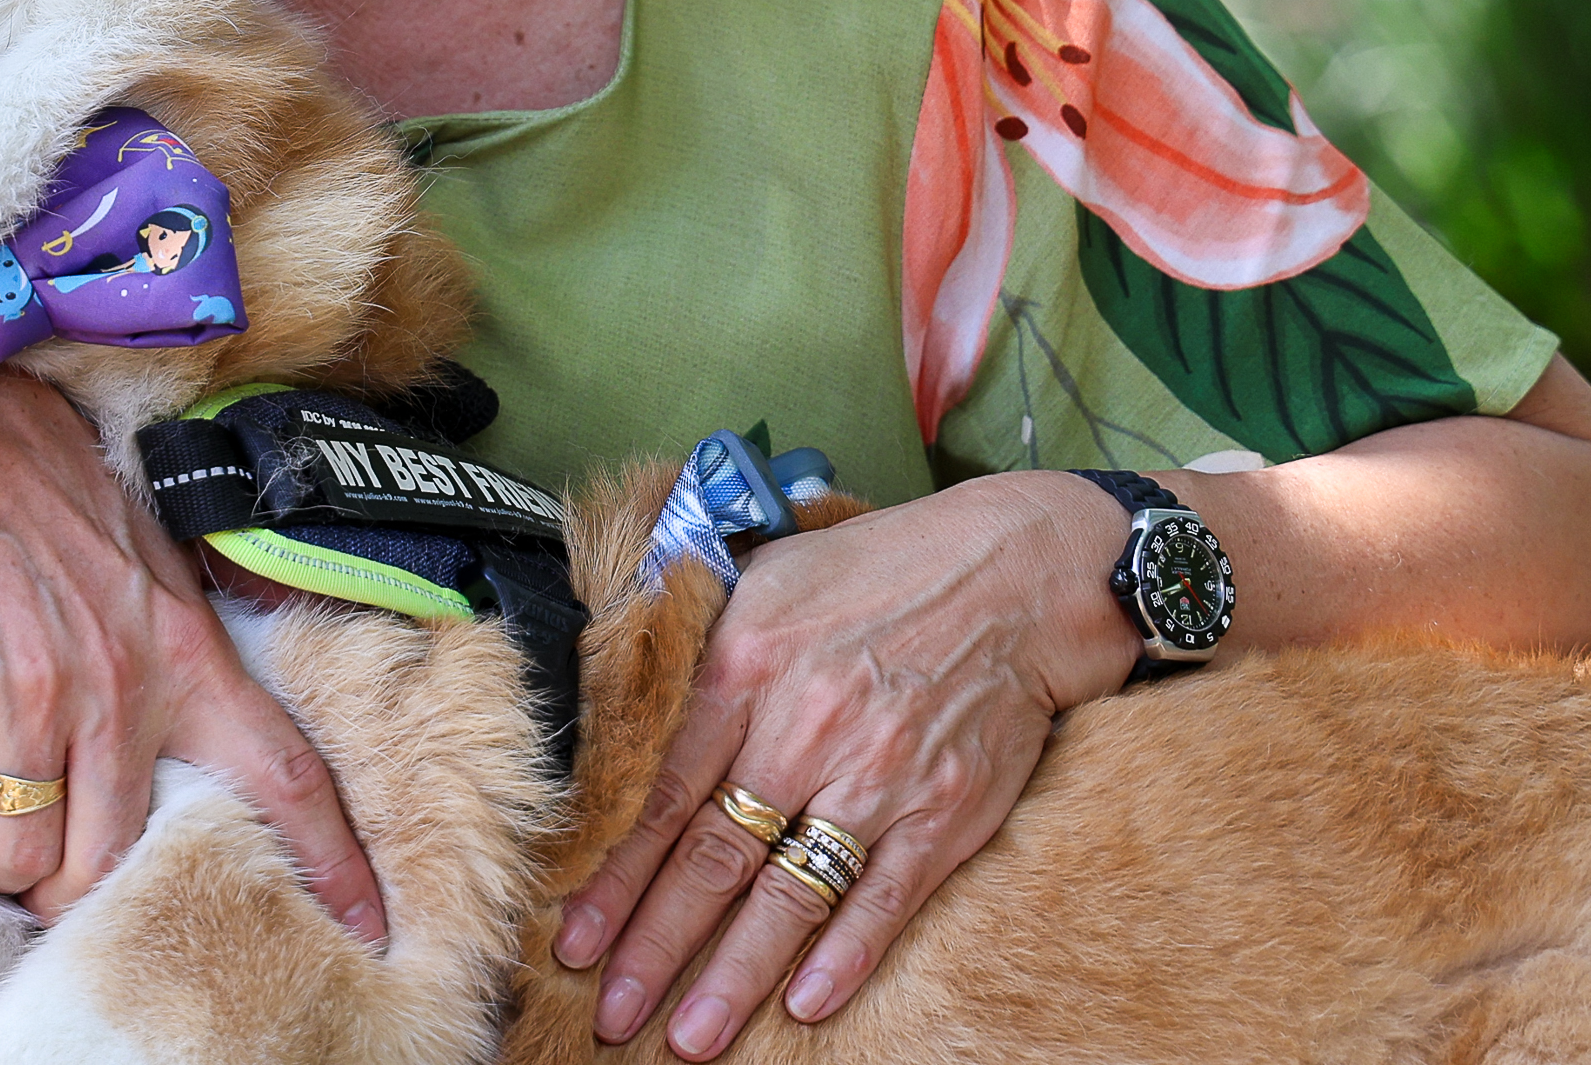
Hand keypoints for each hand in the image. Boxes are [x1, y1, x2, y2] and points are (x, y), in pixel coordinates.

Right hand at [0, 369, 387, 939]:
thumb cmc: (65, 510)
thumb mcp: (165, 575)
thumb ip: (197, 661)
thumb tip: (240, 735)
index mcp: (190, 659)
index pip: (283, 776)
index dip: (331, 861)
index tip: (367, 928)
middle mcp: (119, 692)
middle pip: (109, 864)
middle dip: (74, 886)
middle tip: (54, 859)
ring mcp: (32, 700)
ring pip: (23, 862)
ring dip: (5, 860)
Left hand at [554, 472, 1139, 1057]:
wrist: (1017, 576)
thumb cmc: (881, 571)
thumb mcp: (768, 574)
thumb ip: (700, 641)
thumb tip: (625, 691)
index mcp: (746, 668)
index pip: (661, 793)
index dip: (613, 876)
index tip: (573, 936)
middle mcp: (805, 729)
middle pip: (712, 858)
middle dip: (654, 947)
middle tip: (612, 1012)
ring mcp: (877, 777)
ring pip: (790, 893)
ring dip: (735, 975)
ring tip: (691, 1037)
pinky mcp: (942, 812)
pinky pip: (884, 898)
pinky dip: (846, 954)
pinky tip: (804, 1002)